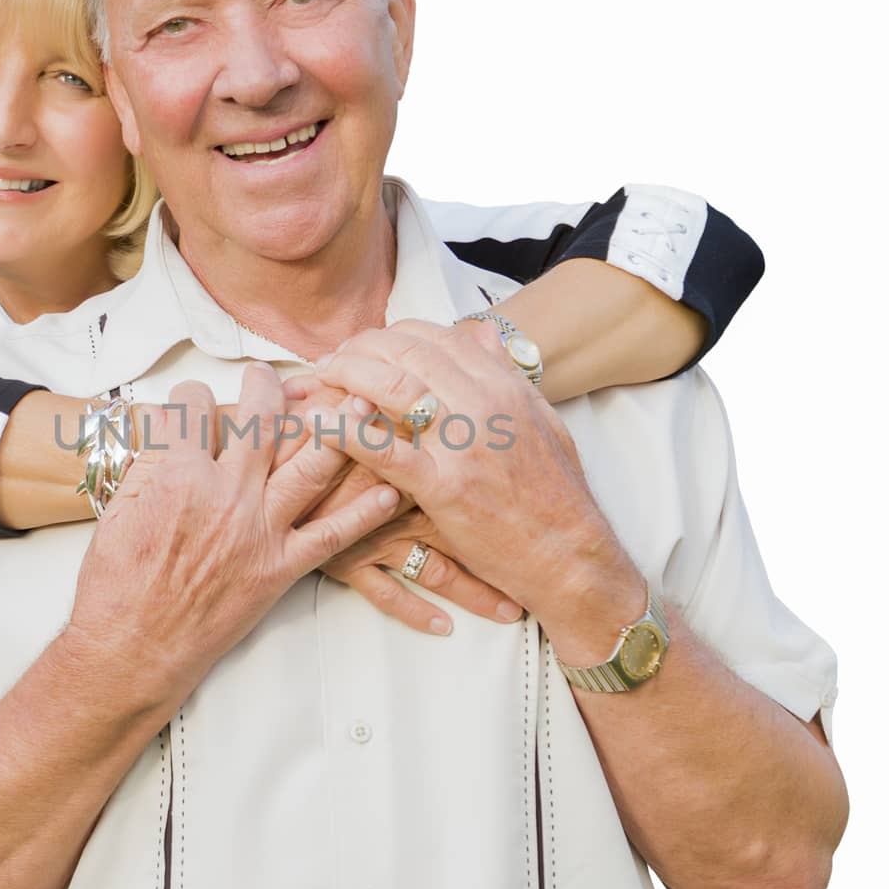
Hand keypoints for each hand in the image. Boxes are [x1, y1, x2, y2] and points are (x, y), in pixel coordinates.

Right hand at [68, 366, 401, 704]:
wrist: (132, 646)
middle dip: (270, 387)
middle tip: (272, 377)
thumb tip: (167, 427)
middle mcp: (227, 494)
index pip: (196, 407)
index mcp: (179, 474)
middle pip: (263, 421)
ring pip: (311, 465)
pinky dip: (363, 513)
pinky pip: (332, 535)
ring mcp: (259, 531)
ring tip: (354, 404)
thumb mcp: (119, 509)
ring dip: (338, 429)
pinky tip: (387, 490)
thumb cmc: (116, 583)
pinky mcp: (280, 569)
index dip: (193, 395)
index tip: (196, 399)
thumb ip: (149, 462)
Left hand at [311, 323, 645, 664]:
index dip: (390, 336)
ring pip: (392, 387)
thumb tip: (482, 333)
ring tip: (318, 381)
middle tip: (331, 361)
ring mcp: (464, 444)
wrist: (570, 556)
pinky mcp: (445, 487)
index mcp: (504, 386)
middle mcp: (485, 404)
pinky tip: (318, 423)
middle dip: (360, 349)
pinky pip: (383, 449)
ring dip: (346, 376)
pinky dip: (345, 431)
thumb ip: (508, 375)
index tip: (366, 346)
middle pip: (407, 352)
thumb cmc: (555, 496)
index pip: (435, 337)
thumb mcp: (542, 421)